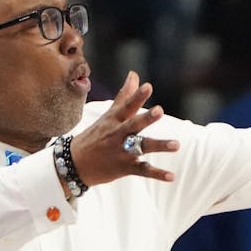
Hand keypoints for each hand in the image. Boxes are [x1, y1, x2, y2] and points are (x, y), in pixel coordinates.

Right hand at [68, 72, 180, 186]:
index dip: (137, 96)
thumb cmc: (95, 136)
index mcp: (115, 120)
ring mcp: (121, 152)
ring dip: (159, 145)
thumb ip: (125, 96)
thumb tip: (134, 74)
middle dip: (146, 118)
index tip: (148, 86)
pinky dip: (157, 174)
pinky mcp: (124, 168)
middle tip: (160, 111)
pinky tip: (171, 176)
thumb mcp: (108, 115)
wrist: (74, 164)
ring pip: (141, 147)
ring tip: (176, 145)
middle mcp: (118, 134)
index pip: (127, 106)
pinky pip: (142, 170)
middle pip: (133, 125)